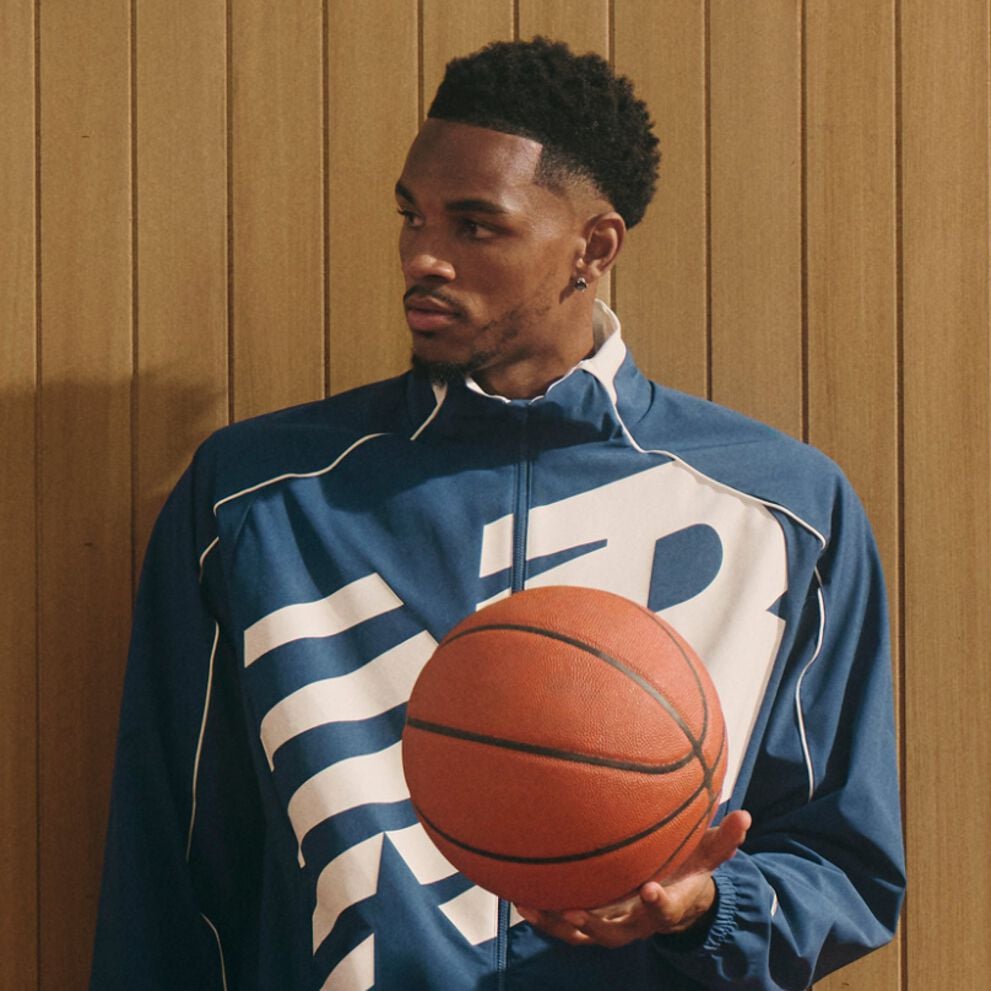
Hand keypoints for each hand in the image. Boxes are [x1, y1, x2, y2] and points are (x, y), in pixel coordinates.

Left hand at [515, 809, 750, 948]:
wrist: (672, 899)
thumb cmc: (687, 871)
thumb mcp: (707, 856)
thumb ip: (724, 838)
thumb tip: (745, 814)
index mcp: (666, 905)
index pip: (664, 908)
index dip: (658, 903)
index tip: (650, 890)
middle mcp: (637, 922)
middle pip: (615, 933)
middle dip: (595, 924)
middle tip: (575, 910)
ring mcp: (612, 925)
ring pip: (582, 935)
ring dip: (557, 923)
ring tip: (531, 905)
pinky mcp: (593, 922)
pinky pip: (566, 927)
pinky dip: (544, 917)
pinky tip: (520, 897)